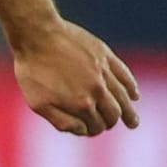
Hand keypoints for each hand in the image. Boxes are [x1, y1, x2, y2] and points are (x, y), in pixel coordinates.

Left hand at [12, 21, 140, 136]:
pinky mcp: (106, 56)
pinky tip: (134, 95)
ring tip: (133, 122)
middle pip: (113, 113)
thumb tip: (83, 130)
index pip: (96, 126)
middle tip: (109, 125)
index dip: (94, 130)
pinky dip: (131, 88)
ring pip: (123, 97)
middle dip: (110, 122)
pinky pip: (125, 75)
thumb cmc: (32, 71)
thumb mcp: (38, 103)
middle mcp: (98, 90)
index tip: (91, 130)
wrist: (36, 35)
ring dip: (129, 112)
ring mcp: (104, 72)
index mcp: (82, 104)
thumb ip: (61, 121)